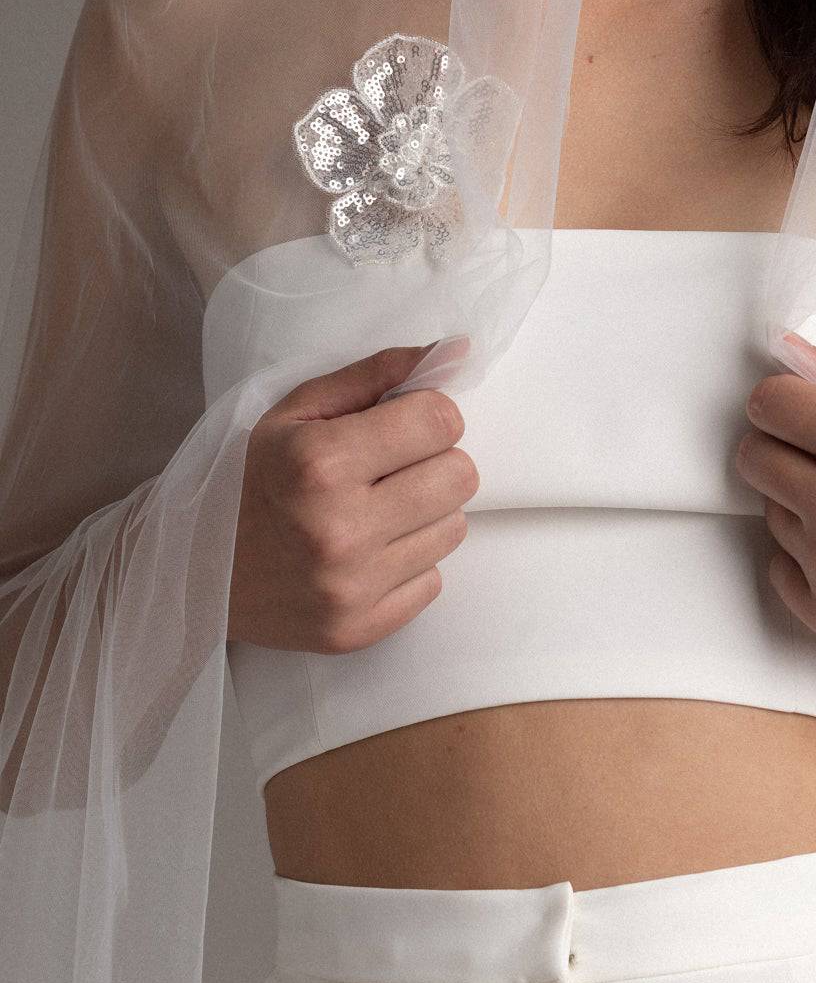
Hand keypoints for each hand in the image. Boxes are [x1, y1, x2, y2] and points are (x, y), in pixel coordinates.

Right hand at [230, 339, 477, 653]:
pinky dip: (408, 563)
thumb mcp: (295, 413)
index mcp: (320, 463)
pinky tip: (366, 554)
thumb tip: (454, 353)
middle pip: (460, 476)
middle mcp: (340, 530)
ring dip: (424, 514)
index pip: (440, 420)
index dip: (429, 414)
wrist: (190, 572)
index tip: (404, 424)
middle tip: (391, 469)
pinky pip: (433, 581)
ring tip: (374, 511)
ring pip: (454, 528)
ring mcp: (351, 588)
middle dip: (434, 462)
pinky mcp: (359, 630)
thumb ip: (375, 376)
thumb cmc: (247, 479)